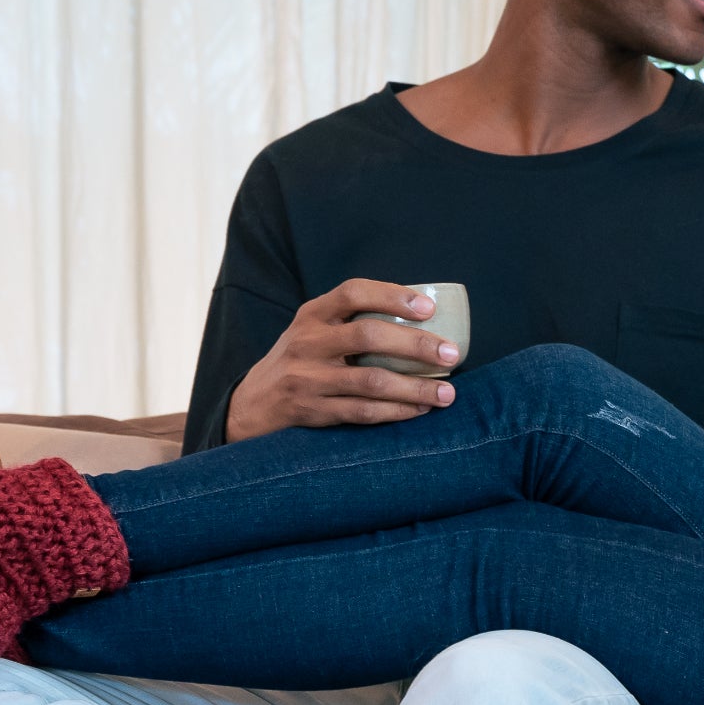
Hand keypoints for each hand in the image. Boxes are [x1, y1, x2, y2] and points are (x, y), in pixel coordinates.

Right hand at [225, 280, 460, 438]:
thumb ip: (350, 322)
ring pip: (371, 382)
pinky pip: (363, 412)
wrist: (252, 405)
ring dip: (415, 388)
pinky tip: (421, 410)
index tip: (429, 309)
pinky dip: (397, 411)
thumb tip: (421, 319)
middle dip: (416, 346)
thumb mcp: (313, 332)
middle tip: (451, 354)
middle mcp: (307, 342)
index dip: (393, 296)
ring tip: (448, 394)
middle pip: (368, 336)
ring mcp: (308, 379)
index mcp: (312, 314)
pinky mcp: (313, 411)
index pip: (353, 292)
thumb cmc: (300, 362)